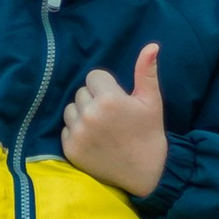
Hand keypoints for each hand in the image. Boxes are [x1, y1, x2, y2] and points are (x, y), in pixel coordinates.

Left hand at [60, 41, 167, 198]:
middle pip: (82, 91)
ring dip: (82, 114)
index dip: (107, 87)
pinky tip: (94, 140)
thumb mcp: (152, 101)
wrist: (145, 174)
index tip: (118, 101)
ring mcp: (78, 133)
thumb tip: (151, 45)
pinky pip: (66, 128)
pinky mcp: (70, 149)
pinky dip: (77, 132)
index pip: (95, 76)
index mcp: (109, 99)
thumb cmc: (149, 134)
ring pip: (71, 109)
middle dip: (94, 99)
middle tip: (111, 116)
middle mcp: (90, 114)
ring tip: (101, 127)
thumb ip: (146, 72)